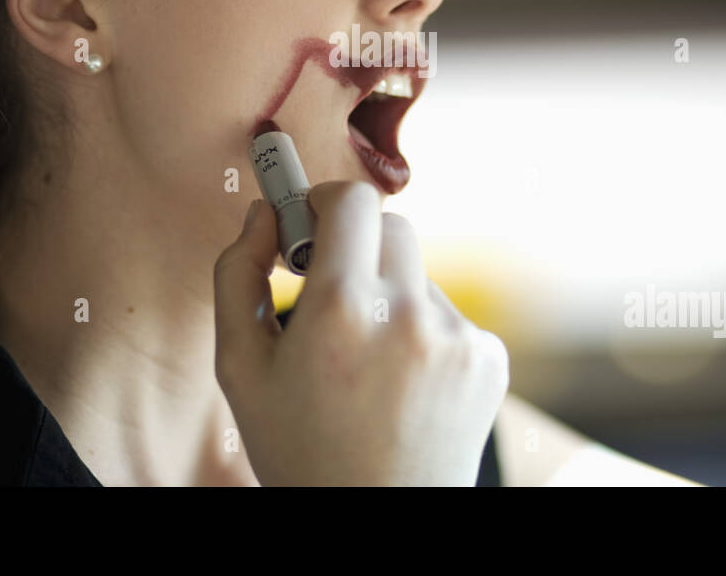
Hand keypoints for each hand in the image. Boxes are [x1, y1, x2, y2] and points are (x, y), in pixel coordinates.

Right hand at [213, 180, 509, 484]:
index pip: (353, 200)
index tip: (309, 225)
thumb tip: (261, 215)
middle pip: (391, 227)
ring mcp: (457, 339)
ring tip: (366, 364)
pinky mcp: (488, 360)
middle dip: (357, 245)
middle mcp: (409, 316)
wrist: (377, 525)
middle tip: (331, 287)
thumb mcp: (240, 371)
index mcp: (343, 311)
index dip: (325, 202)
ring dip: (389, 297)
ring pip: (417, 276)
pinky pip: (446, 317)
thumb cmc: (299, 451)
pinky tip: (401, 386)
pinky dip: (421, 335)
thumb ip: (238, 278)